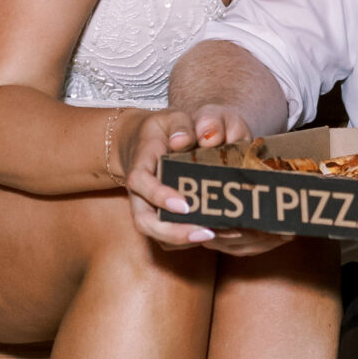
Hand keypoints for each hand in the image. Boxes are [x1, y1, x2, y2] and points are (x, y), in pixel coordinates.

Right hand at [123, 104, 275, 249]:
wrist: (145, 143)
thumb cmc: (164, 130)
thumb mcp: (172, 118)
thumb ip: (181, 125)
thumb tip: (184, 141)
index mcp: (141, 166)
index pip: (142, 184)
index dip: (159, 196)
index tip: (184, 205)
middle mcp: (140, 194)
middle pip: (145, 222)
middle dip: (174, 233)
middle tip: (207, 233)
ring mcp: (148, 208)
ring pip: (157, 234)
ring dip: (184, 240)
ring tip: (218, 235)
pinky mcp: (160, 217)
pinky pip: (170, 236)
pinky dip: (189, 239)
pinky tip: (218, 234)